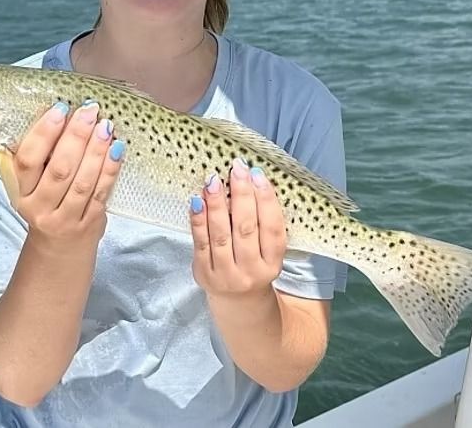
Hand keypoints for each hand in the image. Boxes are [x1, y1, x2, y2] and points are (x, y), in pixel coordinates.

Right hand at [9, 100, 124, 251]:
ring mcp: (65, 218)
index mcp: (20, 192)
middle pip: (59, 170)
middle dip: (76, 137)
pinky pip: (101, 193)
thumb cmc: (46, 204)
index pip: (28, 161)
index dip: (43, 133)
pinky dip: (110, 169)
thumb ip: (40, 155)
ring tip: (105, 126)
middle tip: (89, 111)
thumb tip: (57, 112)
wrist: (59, 248)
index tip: (60, 109)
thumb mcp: (32, 184)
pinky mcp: (89, 223)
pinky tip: (117, 149)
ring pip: (82, 182)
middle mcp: (39, 207)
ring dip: (96, 151)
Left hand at [190, 158, 285, 297]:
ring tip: (214, 181)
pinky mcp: (204, 273)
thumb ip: (262, 222)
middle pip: (246, 228)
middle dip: (241, 195)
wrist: (238, 301)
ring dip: (217, 204)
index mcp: (273, 262)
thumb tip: (250, 181)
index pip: (273, 228)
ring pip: (221, 234)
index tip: (258, 174)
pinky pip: (200, 242)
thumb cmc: (254, 264)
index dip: (267, 200)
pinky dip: (198, 220)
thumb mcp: (267, 250)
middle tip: (237, 169)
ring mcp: (227, 274)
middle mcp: (252, 270)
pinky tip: (198, 200)